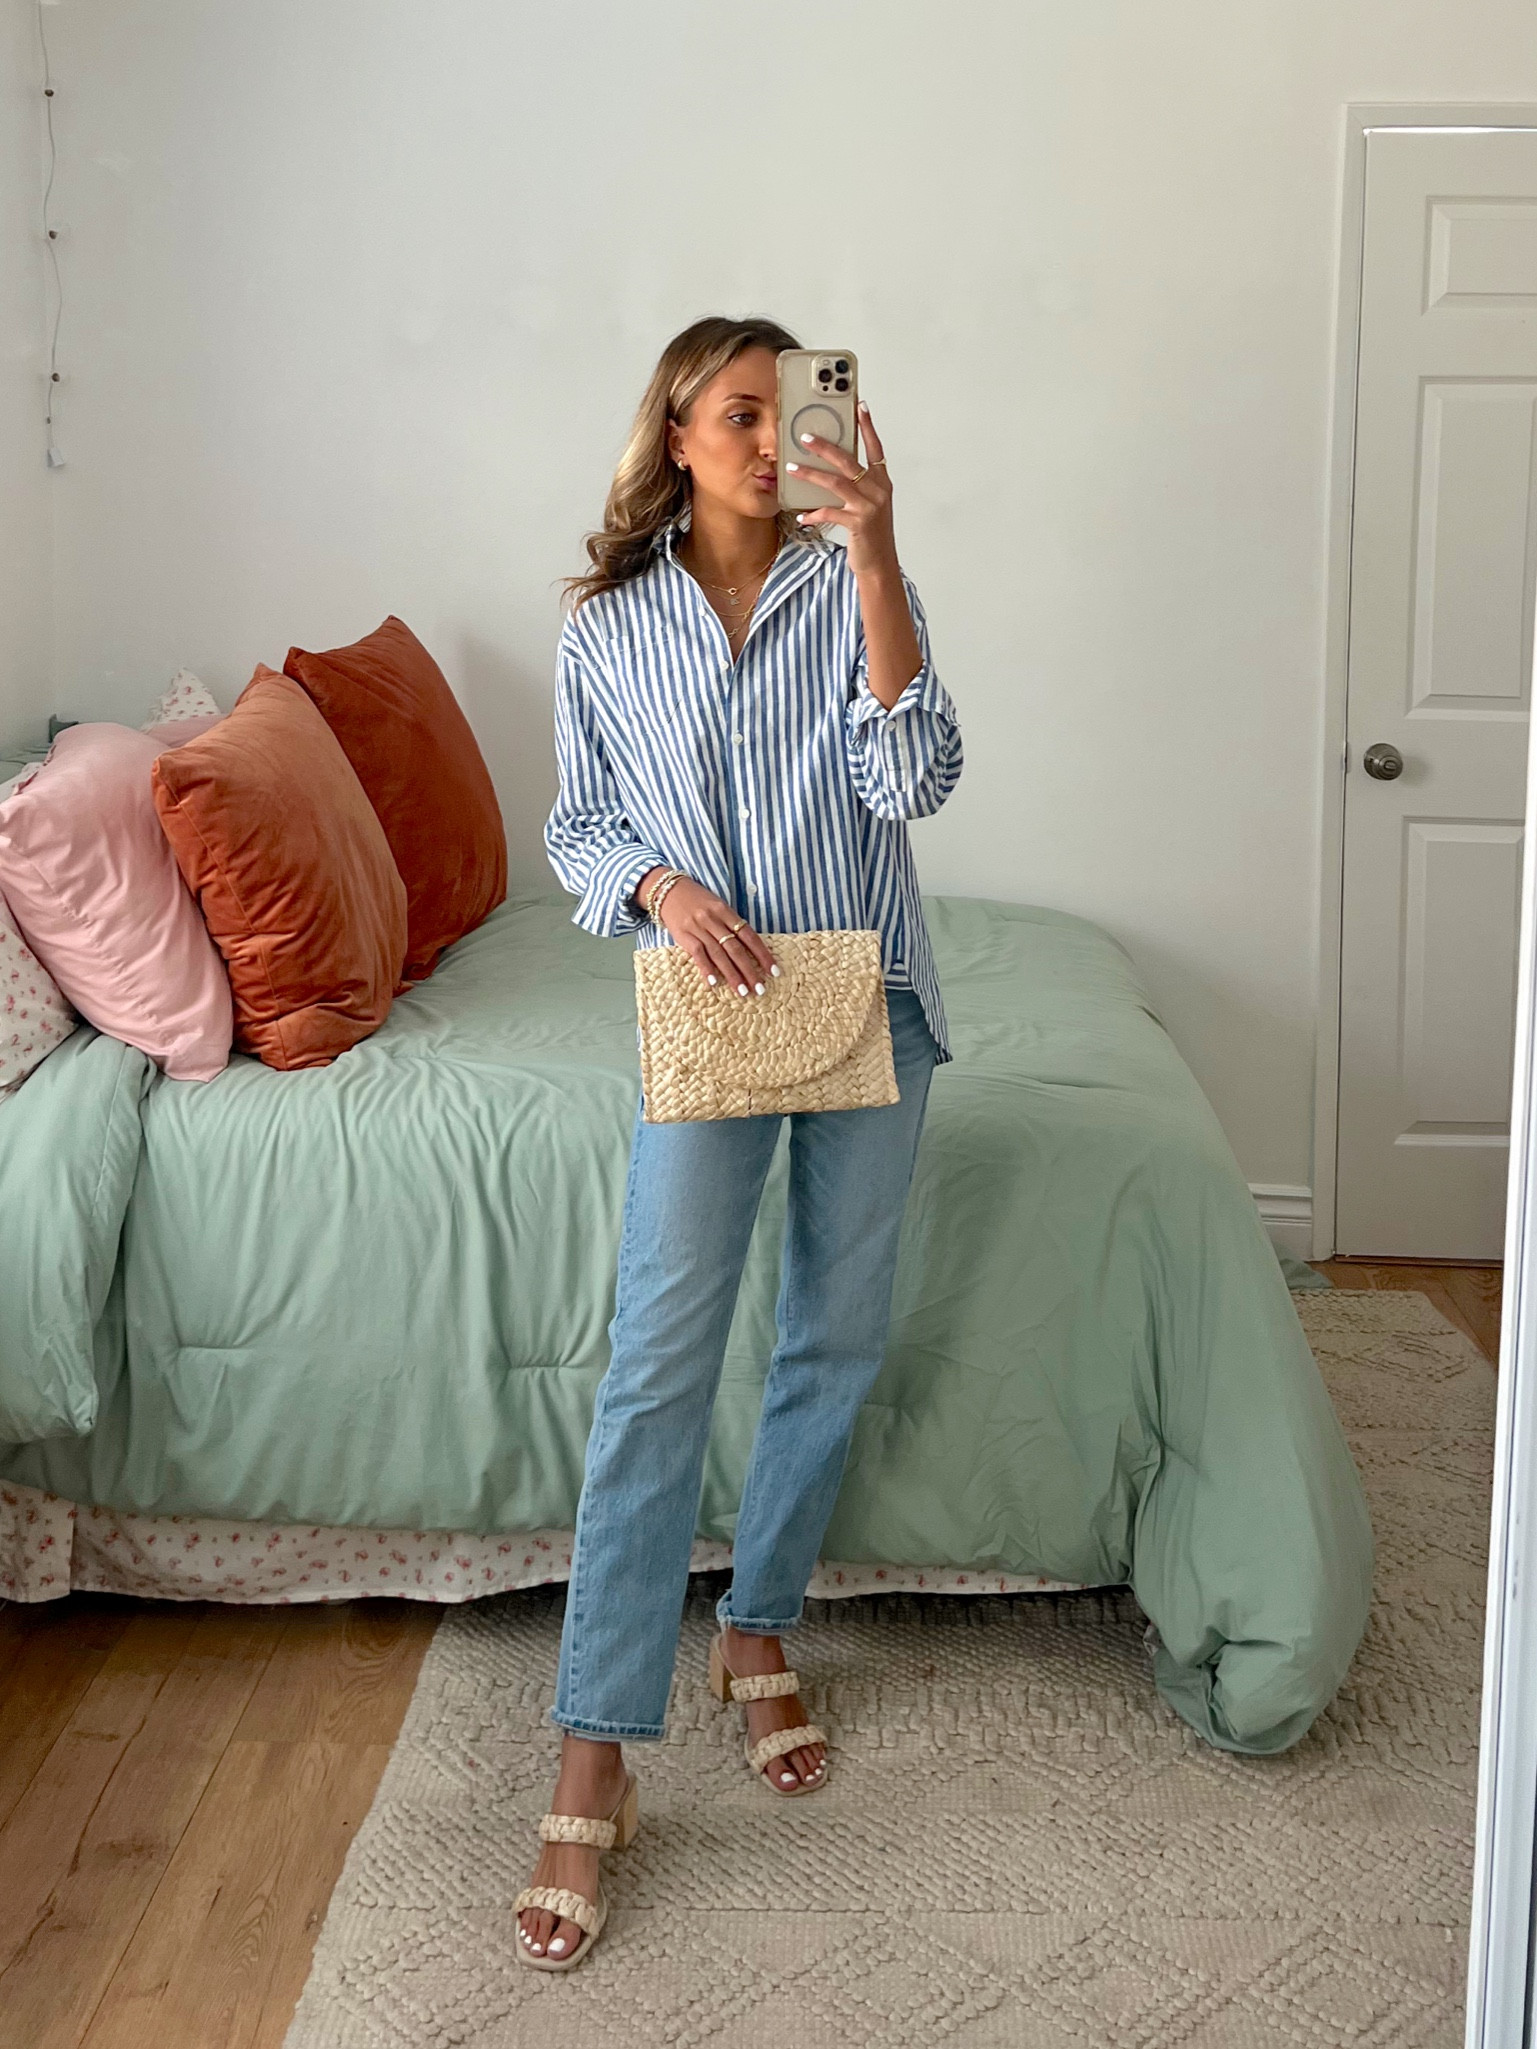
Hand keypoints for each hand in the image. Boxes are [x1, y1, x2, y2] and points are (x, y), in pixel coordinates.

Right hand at [639, 871, 777, 994]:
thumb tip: (749, 947)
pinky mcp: (684, 936)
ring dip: (732, 975)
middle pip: (736, 949)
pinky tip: (715, 983)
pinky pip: (698, 954)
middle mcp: (714, 920)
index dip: (762, 954)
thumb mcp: (717, 906)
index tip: (773, 971)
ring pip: (719, 955)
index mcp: (726, 912)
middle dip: (749, 970)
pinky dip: (707, 969)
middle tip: (760, 988)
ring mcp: (698, 928)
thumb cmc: (697, 900)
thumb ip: (731, 924)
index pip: (749, 936)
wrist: (668, 890)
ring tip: (742, 991)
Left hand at [784, 400, 896, 578]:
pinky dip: (814, 513)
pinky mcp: (858, 524)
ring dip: (811, 474)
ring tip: (792, 467)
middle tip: (805, 437)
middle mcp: (878, 490)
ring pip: (835, 483)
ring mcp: (869, 507)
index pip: (875, 448)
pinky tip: (801, 515)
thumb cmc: (871, 534)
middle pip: (848, 461)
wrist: (880, 564)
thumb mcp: (868, 505)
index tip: (860, 406)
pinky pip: (830, 513)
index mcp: (881, 482)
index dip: (868, 427)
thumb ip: (856, 486)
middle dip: (825, 447)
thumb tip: (829, 468)